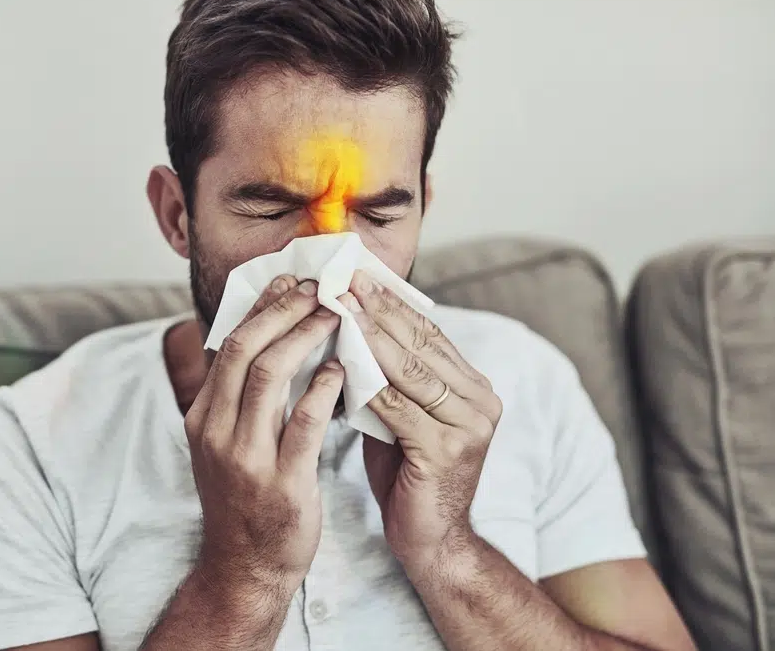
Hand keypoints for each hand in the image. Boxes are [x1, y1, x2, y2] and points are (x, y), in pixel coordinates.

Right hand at [185, 275, 343, 599]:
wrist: (246, 569)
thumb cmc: (246, 499)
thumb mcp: (226, 444)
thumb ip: (240, 397)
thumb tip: (267, 340)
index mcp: (202, 417)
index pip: (227, 345)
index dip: (260, 307)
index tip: (288, 280)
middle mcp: (216, 432)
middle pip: (244, 349)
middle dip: (282, 310)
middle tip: (316, 286)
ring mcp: (246, 458)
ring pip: (269, 376)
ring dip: (304, 336)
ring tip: (334, 314)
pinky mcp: (282, 483)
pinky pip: (304, 423)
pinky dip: (324, 389)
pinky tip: (342, 369)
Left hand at [341, 270, 503, 575]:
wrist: (431, 541)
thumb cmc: (408, 475)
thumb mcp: (402, 416)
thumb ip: (389, 378)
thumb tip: (349, 329)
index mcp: (474, 388)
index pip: (429, 333)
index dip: (393, 304)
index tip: (358, 277)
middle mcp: (480, 401)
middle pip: (422, 344)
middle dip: (380, 310)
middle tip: (345, 282)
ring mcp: (468, 426)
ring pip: (410, 370)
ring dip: (371, 337)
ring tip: (339, 310)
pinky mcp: (447, 451)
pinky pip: (397, 406)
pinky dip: (367, 383)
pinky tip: (340, 363)